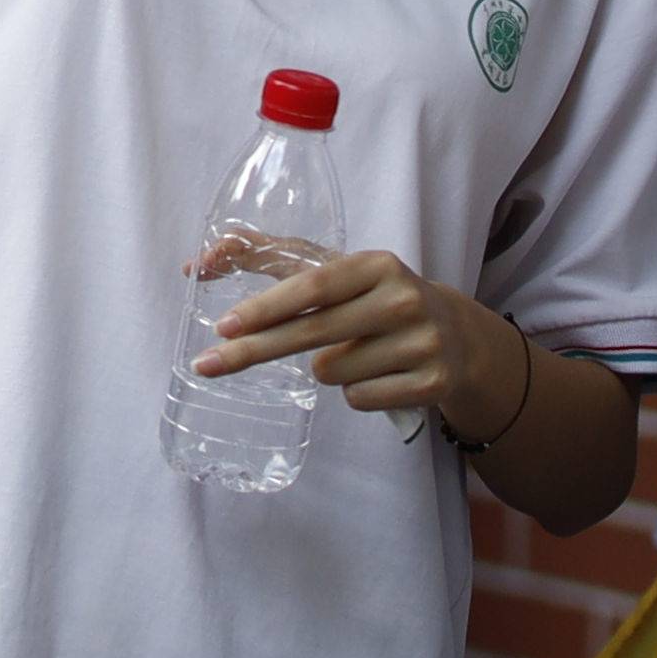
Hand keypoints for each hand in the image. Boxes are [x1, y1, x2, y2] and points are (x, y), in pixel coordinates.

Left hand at [197, 247, 518, 433]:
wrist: (458, 338)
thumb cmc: (375, 298)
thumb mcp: (336, 271)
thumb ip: (268, 258)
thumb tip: (197, 261)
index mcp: (377, 264)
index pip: (312, 287)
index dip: (266, 307)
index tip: (223, 326)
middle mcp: (403, 299)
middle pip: (313, 333)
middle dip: (254, 350)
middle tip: (206, 365)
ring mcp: (422, 343)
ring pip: (330, 372)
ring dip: (326, 369)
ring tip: (356, 352)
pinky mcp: (432, 384)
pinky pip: (358, 399)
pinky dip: (355, 391)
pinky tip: (378, 374)